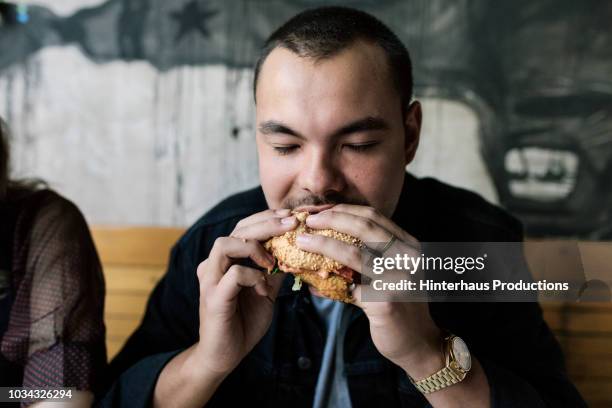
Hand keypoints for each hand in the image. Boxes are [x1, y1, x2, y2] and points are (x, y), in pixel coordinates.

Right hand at [194, 209, 296, 377]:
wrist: (225, 355)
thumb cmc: (244, 322)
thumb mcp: (266, 290)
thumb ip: (275, 270)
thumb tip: (297, 250)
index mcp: (226, 260)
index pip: (244, 227)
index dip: (267, 219)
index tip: (292, 217)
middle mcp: (214, 265)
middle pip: (237, 230)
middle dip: (267, 224)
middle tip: (291, 224)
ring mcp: (210, 280)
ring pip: (225, 244)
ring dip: (254, 247)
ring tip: (272, 261)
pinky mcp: (213, 297)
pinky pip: (233, 275)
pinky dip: (253, 276)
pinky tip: (263, 288)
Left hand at [296, 204, 442, 378]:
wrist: (418, 342)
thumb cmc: (399, 304)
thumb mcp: (389, 272)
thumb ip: (367, 255)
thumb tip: (324, 238)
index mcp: (409, 245)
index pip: (374, 216)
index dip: (344, 210)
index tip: (320, 211)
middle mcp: (409, 257)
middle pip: (365, 227)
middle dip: (332, 219)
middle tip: (309, 220)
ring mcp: (400, 278)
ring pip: (355, 254)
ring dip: (323, 244)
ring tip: (302, 241)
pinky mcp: (387, 301)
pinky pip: (349, 288)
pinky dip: (326, 283)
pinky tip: (310, 283)